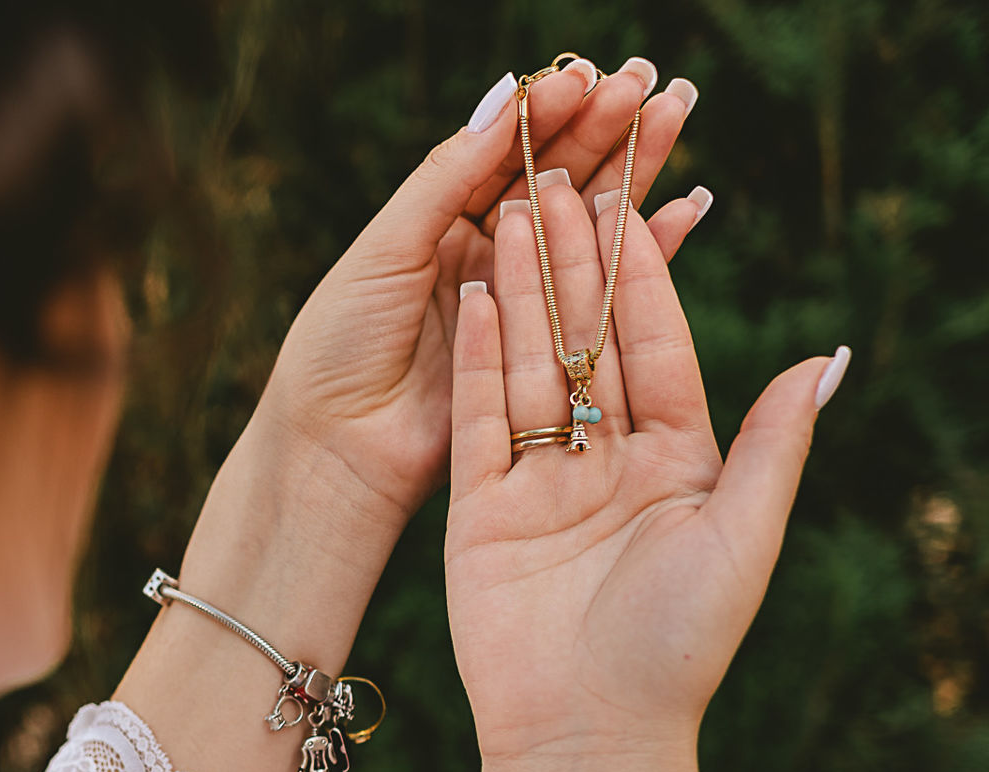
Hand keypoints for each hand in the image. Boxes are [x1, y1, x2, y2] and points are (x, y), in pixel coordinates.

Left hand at [254, 58, 703, 524]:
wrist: (338, 443)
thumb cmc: (342, 344)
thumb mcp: (390, 247)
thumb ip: (449, 176)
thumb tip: (507, 94)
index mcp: (440, 223)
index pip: (505, 155)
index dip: (550, 116)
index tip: (593, 77)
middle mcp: (485, 256)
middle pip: (557, 180)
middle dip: (606, 130)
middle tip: (651, 83)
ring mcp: (520, 301)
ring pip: (588, 225)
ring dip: (636, 171)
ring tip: (676, 113)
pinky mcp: (548, 349)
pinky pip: (608, 291)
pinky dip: (647, 250)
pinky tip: (685, 207)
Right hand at [446, 191, 847, 758]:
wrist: (584, 732)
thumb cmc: (678, 647)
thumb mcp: (742, 537)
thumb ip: (775, 444)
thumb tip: (828, 358)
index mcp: (679, 464)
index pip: (658, 350)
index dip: (643, 279)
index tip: (629, 208)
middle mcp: (607, 463)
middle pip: (587, 346)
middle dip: (573, 267)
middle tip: (556, 186)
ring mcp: (539, 483)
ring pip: (528, 370)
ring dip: (519, 294)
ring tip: (506, 218)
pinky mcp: (478, 510)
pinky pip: (478, 421)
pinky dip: (477, 361)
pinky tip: (475, 299)